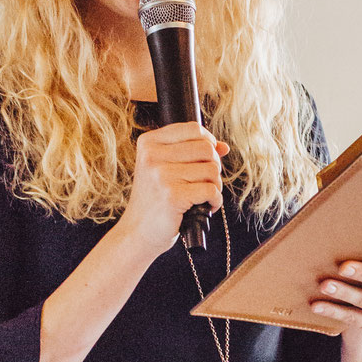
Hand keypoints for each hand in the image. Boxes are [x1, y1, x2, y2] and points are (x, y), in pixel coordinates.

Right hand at [120, 122, 228, 258]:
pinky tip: (205, 207)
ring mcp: (162, 176)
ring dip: (215, 185)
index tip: (207, 159)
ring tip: (202, 196)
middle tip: (205, 182)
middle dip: (213, 166)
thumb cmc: (154, 201)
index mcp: (149, 143)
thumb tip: (223, 146)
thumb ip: (191, 153)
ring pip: (212, 169)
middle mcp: (153, 156)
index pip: (193, 129)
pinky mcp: (173, 196)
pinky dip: (215, 201)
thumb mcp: (164, 169)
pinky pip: (211, 190)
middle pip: (206, 148)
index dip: (209, 143)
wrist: (137, 233)